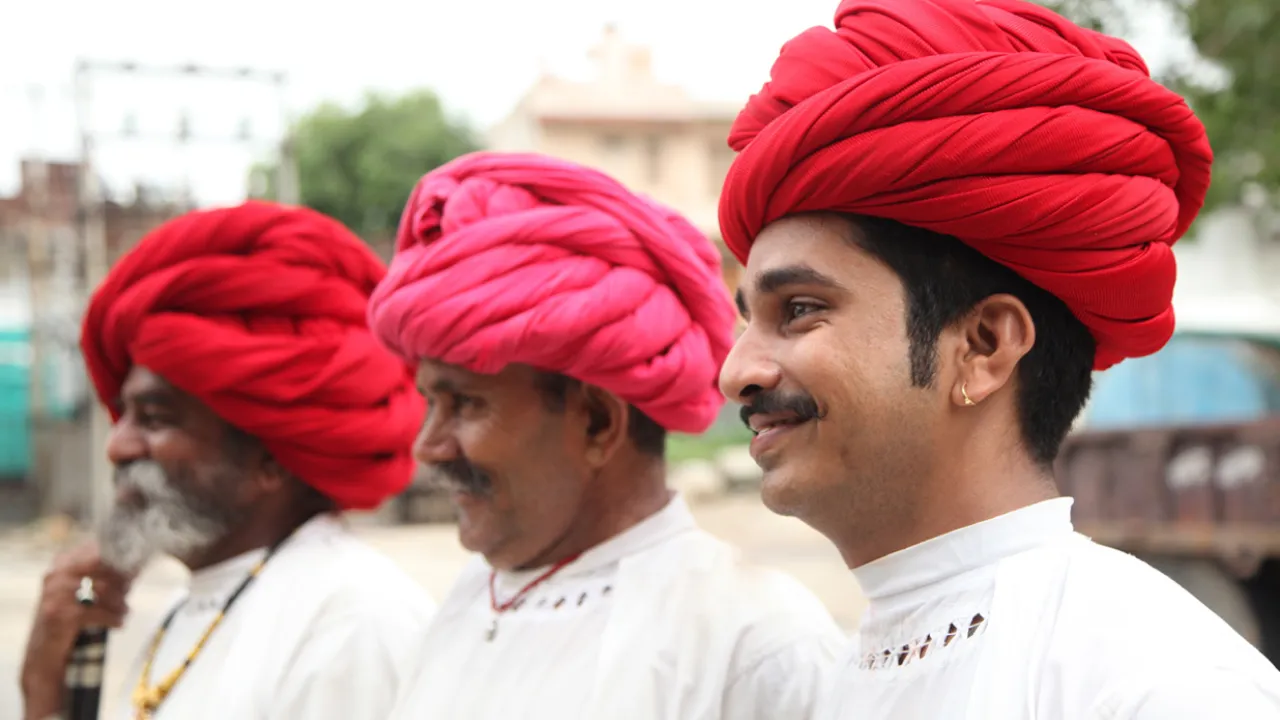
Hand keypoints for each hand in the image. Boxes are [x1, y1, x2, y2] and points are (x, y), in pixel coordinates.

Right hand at [20, 542, 133, 719]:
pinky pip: (98, 612)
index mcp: (62, 562)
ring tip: (125, 611)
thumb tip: (139, 563)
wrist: (45, 655)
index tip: (135, 569)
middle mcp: (56, 574)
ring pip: (103, 589)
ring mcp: (55, 594)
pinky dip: (114, 618)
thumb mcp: (86, 592)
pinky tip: (120, 623)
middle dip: (121, 579)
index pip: (98, 550)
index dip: (120, 559)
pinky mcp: (59, 615)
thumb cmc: (71, 619)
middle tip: (129, 591)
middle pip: (103, 566)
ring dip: (120, 602)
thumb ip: (108, 576)